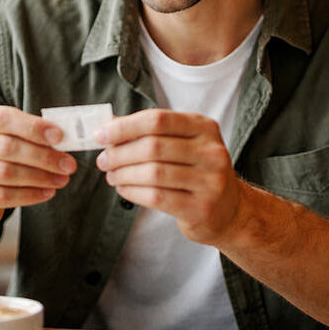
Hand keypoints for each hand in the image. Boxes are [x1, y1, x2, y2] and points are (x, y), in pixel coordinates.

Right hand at [0, 105, 76, 232]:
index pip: (2, 117)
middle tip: (68, 164)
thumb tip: (61, 137)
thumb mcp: (2, 140)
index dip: (33, 127)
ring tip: (61, 179)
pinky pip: (1, 196)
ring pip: (5, 172)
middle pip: (6, 146)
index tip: (60, 136)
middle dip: (43, 156)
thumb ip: (25, 134)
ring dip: (40, 177)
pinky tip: (46, 193)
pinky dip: (29, 195)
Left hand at [94, 109, 244, 244]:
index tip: (100, 134)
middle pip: (153, 147)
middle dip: (119, 153)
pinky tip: (124, 189)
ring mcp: (210, 181)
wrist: (228, 209)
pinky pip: (157, 197)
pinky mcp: (201, 208)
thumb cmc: (196, 171)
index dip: (124, 127)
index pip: (157, 119)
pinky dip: (133, 192)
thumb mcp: (182, 143)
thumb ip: (150, 133)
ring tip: (111, 175)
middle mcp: (211, 151)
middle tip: (103, 160)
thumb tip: (108, 127)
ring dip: (123, 174)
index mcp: (204, 127)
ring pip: (153, 173)